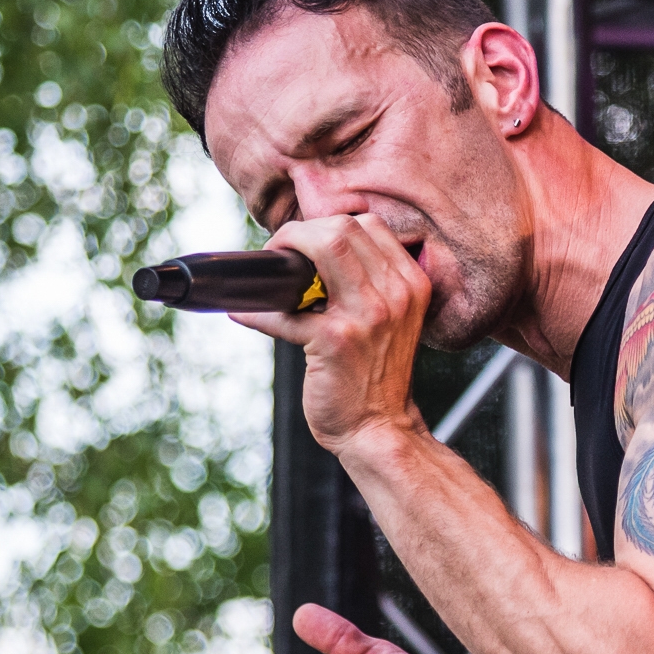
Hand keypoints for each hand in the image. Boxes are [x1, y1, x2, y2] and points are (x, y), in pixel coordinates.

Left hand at [228, 213, 429, 453]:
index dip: (328, 225)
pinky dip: (255, 312)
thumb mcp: (394, 320)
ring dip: (284, 250)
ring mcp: (368, 315)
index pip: (369, 224)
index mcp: (411, 284)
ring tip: (271, 275)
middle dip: (301, 232)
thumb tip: (312, 249)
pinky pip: (284, 310)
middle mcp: (396, 294)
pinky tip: (242, 314)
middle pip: (344, 227)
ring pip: (323, 245)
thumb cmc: (377, 376)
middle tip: (280, 255)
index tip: (306, 244)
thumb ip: (370, 283)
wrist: (380, 429)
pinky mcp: (335, 340)